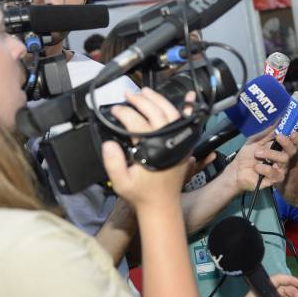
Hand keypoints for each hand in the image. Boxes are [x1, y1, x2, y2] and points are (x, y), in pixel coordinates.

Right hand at [102, 88, 194, 209]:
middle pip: (155, 112)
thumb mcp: (121, 181)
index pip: (137, 123)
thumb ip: (113, 162)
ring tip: (145, 92)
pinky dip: (187, 109)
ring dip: (158, 100)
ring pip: (170, 113)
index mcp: (152, 149)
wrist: (161, 204)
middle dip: (140, 100)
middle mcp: (169, 142)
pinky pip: (187, 122)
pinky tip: (188, 97)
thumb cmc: (141, 193)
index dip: (125, 113)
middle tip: (128, 95)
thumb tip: (109, 142)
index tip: (115, 110)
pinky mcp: (184, 144)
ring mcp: (179, 141)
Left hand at [226, 130, 297, 192]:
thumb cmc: (247, 154)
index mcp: (280, 149)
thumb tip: (279, 119)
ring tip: (257, 153)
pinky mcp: (273, 180)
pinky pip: (275, 174)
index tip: (293, 131)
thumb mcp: (257, 140)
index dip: (296, 137)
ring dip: (270, 154)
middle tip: (279, 137)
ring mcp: (279, 170)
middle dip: (287, 143)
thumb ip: (268, 132)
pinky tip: (256, 167)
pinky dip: (265, 168)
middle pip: (292, 151)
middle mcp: (282, 159)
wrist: (236, 169)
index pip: (293, 143)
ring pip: (284, 160)